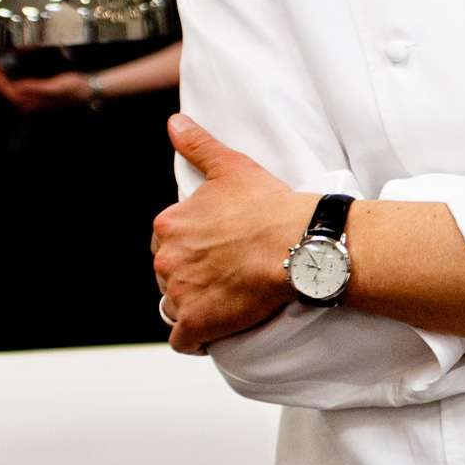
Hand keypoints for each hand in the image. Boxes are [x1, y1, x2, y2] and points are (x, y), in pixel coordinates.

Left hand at [0, 60, 95, 114]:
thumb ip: (37, 88)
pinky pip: (16, 88)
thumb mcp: (57, 86)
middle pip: (5, 92)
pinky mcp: (35, 94)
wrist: (87, 90)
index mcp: (33, 102)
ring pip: (9, 90)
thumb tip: (17, 87)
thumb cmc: (75, 89)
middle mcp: (30, 103)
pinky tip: (8, 72)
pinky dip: (9, 79)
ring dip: (1, 78)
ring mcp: (32, 99)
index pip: (7, 91)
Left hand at [152, 113, 313, 353]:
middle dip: (192, 277)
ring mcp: (179, 294)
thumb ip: (198, 145)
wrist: (298, 244)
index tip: (217, 250)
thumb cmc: (269, 206)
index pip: (168, 242)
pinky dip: (196, 339)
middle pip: (169, 275)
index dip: (193, 247)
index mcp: (170, 224)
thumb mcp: (231, 167)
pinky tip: (216, 332)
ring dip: (195, 306)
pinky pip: (184, 340)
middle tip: (227, 274)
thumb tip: (175, 123)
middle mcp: (166, 260)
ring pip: (175, 307)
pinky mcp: (196, 323)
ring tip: (227, 301)